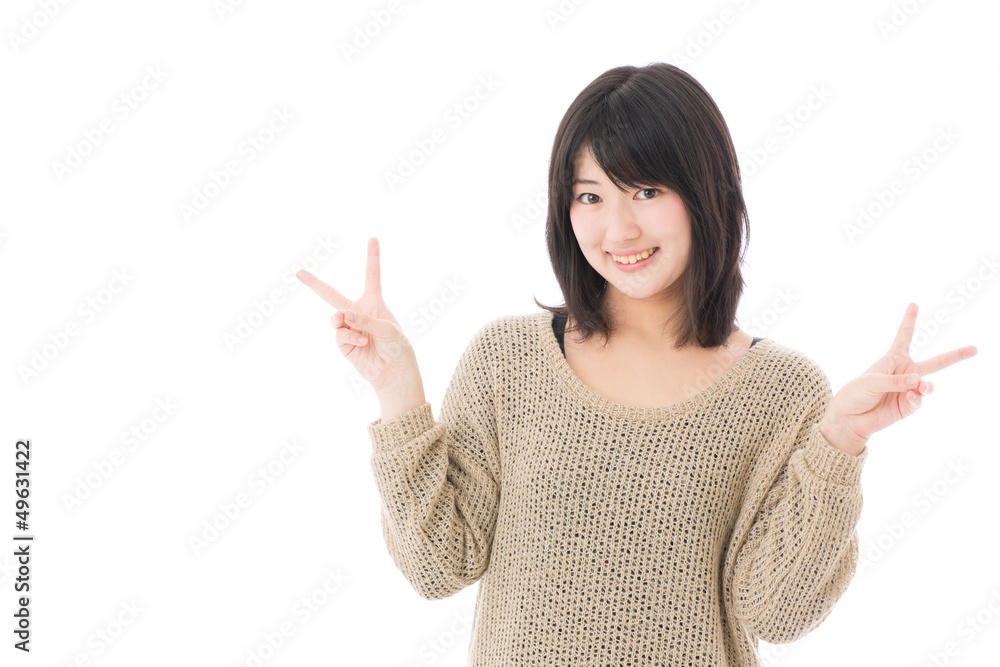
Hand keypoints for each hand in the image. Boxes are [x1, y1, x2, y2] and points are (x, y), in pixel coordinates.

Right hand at [296, 237, 421, 396]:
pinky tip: (360, 341)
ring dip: (343, 321)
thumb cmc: (396, 346)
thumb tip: (343, 315)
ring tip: (356, 330)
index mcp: (373, 302)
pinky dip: (348, 335)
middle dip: (314, 284)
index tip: (373, 239)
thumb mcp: (387, 329)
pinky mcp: (343, 343)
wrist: (393, 371)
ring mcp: (348, 327)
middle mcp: (358, 312)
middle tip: (298, 272)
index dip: (372, 257)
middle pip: (331, 295)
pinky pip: (338, 334)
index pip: (371, 276)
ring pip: (336, 318)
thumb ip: (366, 319)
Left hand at [818, 302, 977, 455]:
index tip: (913, 304)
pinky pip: (919, 400)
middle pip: (936, 362)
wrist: (849, 418)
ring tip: (919, 386)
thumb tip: (919, 382)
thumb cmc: (856, 394)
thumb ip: (895, 380)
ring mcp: (909, 390)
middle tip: (975, 349)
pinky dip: (916, 398)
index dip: (909, 320)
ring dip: (925, 386)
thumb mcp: (871, 381)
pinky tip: (910, 397)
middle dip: (956, 355)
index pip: (904, 336)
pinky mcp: (908, 406)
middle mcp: (905, 373)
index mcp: (892, 359)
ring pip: (928, 385)